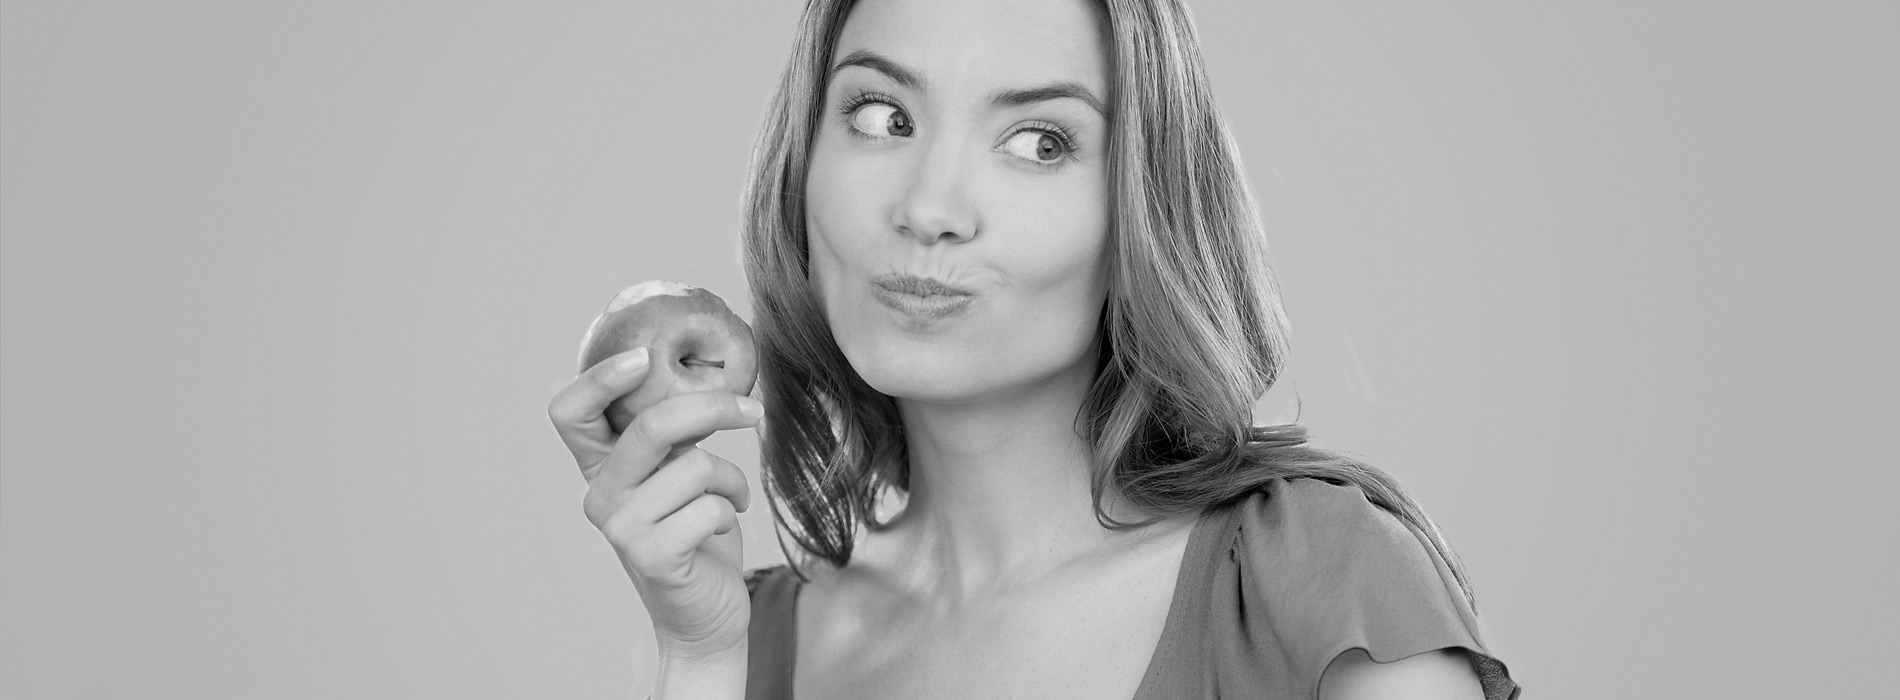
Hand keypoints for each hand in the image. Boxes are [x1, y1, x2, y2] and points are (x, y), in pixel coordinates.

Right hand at [549, 347, 762, 660]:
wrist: (707, 612)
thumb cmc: (697, 530)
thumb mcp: (677, 471)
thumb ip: (672, 432)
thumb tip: (707, 373)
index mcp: (600, 465)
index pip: (569, 411)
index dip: (600, 377)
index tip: (645, 357)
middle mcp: (600, 494)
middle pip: (651, 424)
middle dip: (714, 408)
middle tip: (752, 410)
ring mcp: (621, 528)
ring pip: (695, 466)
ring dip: (732, 478)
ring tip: (731, 498)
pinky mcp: (651, 557)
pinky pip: (710, 507)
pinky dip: (731, 509)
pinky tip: (724, 525)